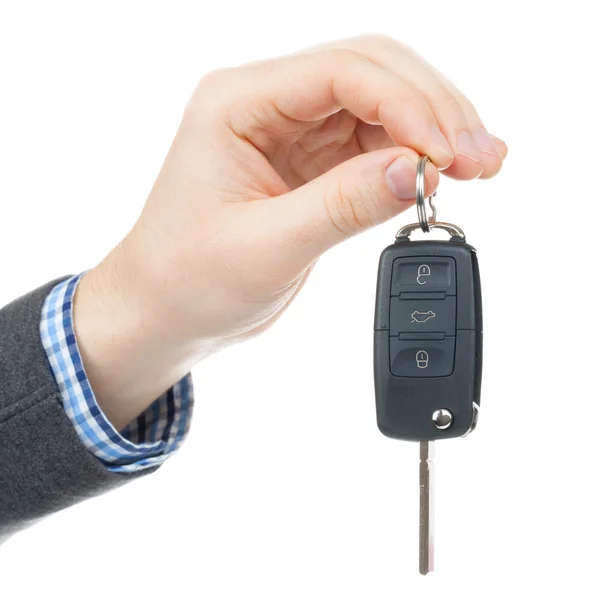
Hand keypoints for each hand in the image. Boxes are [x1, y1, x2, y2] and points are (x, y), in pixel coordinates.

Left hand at [74, 35, 506, 428]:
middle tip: (481, 157)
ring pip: (381, 105)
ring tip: (478, 166)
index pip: (340, 73)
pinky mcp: (310, 164)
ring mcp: (292, 132)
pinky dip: (413, 156)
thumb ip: (343, 204)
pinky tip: (442, 174)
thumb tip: (417, 169)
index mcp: (237, 105)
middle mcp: (267, 106)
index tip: (449, 154)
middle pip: (370, 73)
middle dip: (433, 110)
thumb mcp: (266, 247)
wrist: (165, 310)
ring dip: (432, 131)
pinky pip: (373, 144)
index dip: (408, 105)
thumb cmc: (187, 280)